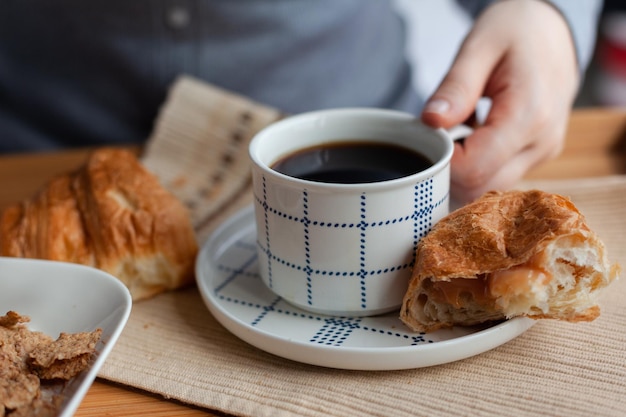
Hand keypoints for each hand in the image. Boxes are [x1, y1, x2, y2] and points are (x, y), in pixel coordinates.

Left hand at [421, 0, 578, 203]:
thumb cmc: (516, 30)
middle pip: (481, 187)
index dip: (441, 161)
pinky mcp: (539, 155)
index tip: (430, 135)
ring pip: (490, 186)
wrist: (553, 29)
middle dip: (448, 169)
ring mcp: (544, 153)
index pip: (474, 170)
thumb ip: (456, 88)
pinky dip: (478, 163)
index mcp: (529, 116)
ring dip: (463, 168)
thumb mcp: (479, 47)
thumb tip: (431, 122)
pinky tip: (472, 135)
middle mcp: (542, 142)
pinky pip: (500, 175)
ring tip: (459, 129)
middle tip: (439, 133)